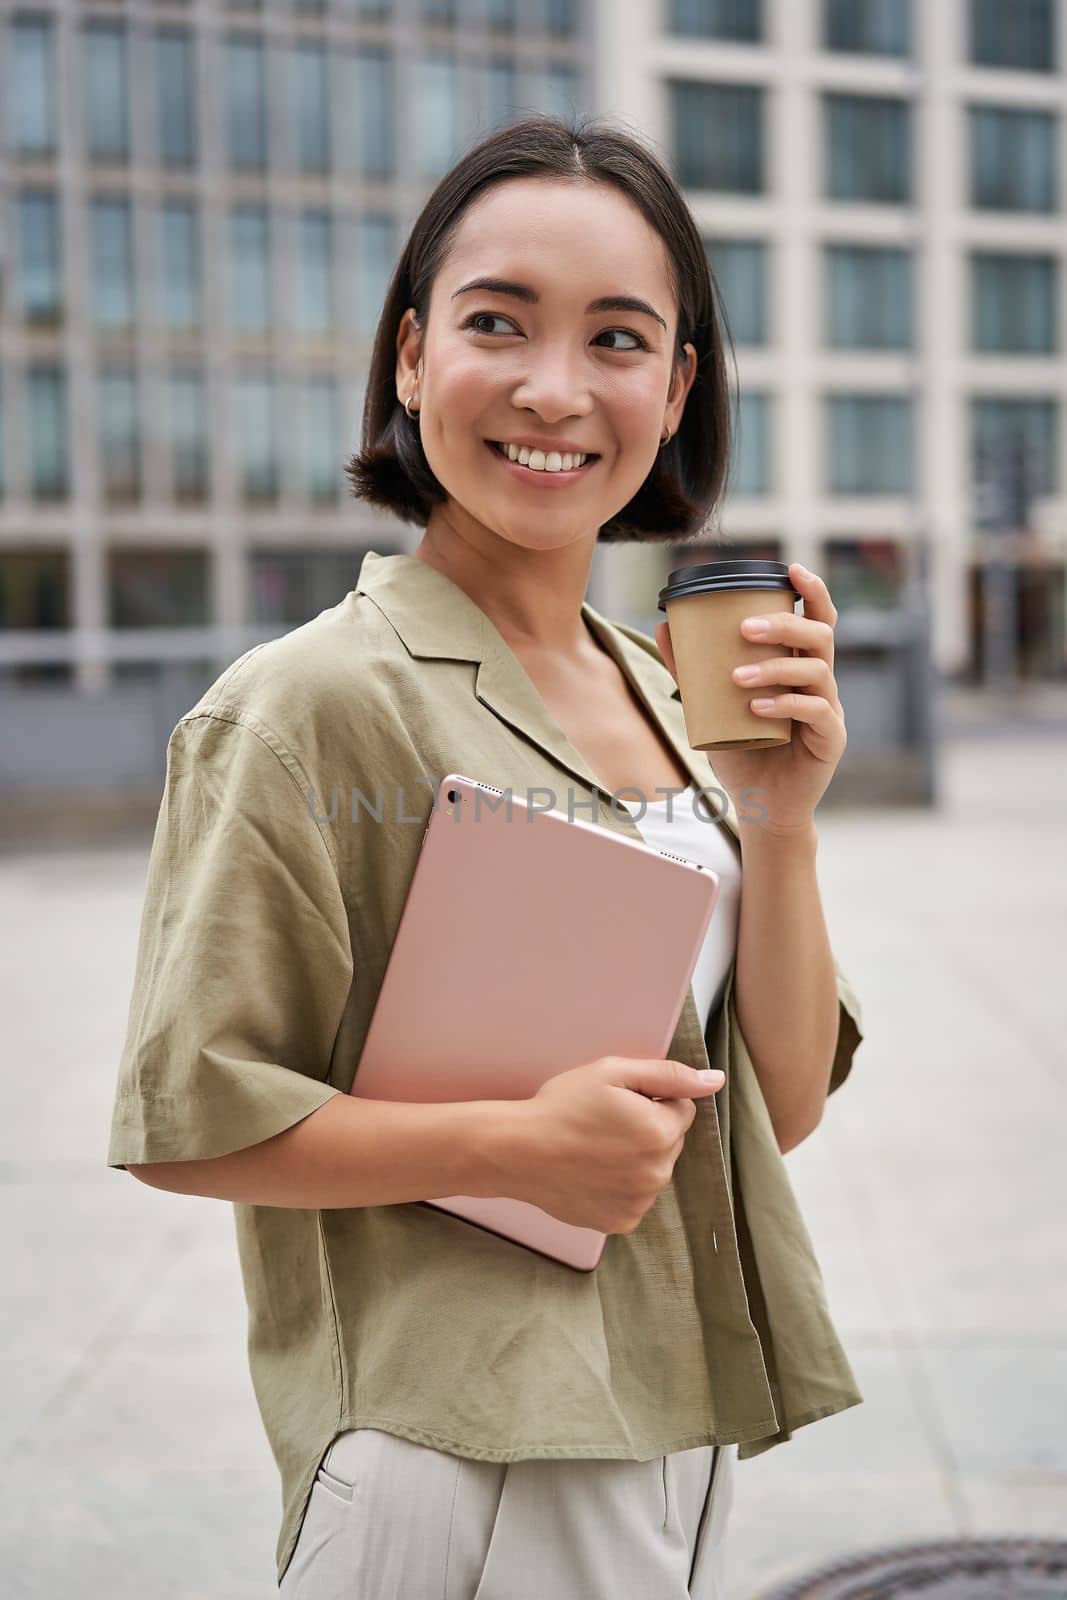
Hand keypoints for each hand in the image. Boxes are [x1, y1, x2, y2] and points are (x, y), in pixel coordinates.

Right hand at [504, 1056, 724, 1235]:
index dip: (651, 1100)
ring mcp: (640, 1202)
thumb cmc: (562, 1106)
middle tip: (603, 1123)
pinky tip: (591, 1172)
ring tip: (594, 1148)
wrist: (517, 1152)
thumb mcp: (613, 1072)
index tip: (618, 1102)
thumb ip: (669, 1075)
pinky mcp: (621, 1221)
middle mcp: (658, 1172)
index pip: (681, 1108)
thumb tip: (715, 1080)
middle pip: (669, 1141)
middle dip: (647, 1129)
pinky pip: (634, 1197)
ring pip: (652, 1170)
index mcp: (661, 1132)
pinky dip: (620, 1185)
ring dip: (634, 1159)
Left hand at [655, 563, 847, 838]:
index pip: (816, 618)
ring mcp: (829, 710)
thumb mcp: (710, 706)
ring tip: (737, 677)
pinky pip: (816, 711)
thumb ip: (690, 669)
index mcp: (799, 665)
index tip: (791, 569)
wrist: (761, 805)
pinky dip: (785, 705)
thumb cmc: (742, 751)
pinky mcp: (830, 739)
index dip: (811, 591)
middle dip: (784, 625)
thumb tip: (664, 625)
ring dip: (776, 668)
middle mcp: (821, 682)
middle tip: (744, 629)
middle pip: (820, 635)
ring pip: (818, 670)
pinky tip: (757, 709)